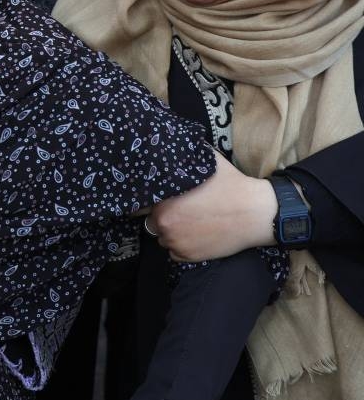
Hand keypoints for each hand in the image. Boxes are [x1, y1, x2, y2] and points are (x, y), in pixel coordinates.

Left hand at [147, 149, 276, 261]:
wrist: (256, 213)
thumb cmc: (231, 185)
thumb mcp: (206, 161)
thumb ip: (185, 156)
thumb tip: (173, 142)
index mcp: (163, 201)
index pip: (144, 203)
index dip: (154, 200)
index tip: (166, 198)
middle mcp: (164, 224)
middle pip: (152, 221)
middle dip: (162, 216)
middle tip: (181, 210)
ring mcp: (176, 242)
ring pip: (162, 238)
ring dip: (171, 232)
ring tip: (190, 222)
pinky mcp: (188, 257)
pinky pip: (174, 253)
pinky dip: (181, 246)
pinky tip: (196, 235)